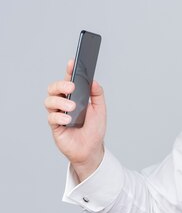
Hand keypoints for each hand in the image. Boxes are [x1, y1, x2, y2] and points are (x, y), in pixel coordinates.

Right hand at [44, 59, 106, 181]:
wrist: (91, 149)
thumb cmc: (94, 129)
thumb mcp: (100, 110)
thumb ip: (97, 95)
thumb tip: (93, 81)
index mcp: (75, 96)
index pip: (69, 80)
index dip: (69, 71)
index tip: (72, 63)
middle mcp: (64, 103)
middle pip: (54, 88)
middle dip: (61, 84)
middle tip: (71, 86)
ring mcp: (58, 113)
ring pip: (49, 100)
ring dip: (60, 101)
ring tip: (72, 107)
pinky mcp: (55, 126)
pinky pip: (51, 117)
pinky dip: (59, 116)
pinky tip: (67, 119)